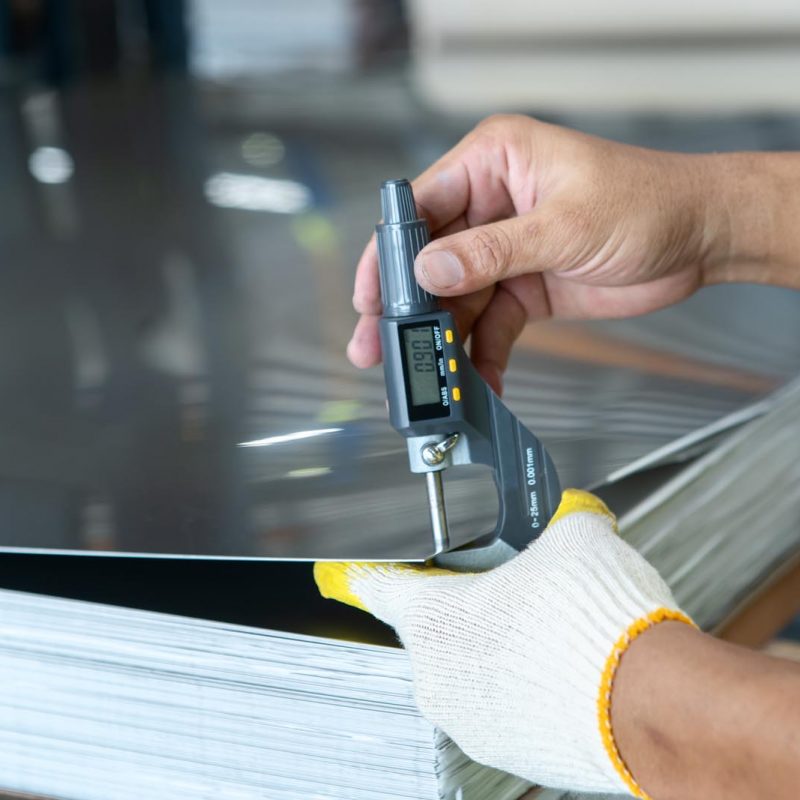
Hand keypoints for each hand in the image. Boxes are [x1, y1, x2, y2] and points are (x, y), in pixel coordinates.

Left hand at [315, 490, 692, 795]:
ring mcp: (471, 720)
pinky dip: (516, 681)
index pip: (378, 584)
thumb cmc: (598, 624)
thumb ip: (553, 521)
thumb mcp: (573, 537)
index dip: (361, 570)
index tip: (338, 571)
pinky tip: (558, 662)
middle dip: (464, 603)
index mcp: (435, 617)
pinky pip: (497, 701)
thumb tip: (567, 514)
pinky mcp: (507, 749)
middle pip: (433, 625)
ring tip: (546, 626)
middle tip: (508, 586)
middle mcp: (440, 674)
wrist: (651, 704)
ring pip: (467, 666)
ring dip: (494, 644)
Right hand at [349, 115, 722, 393]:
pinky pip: (491, 327)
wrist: (703, 237)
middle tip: (382, 350)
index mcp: (494, 163)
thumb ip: (494, 250)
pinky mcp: (524, 288)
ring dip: (443, 341)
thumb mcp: (566, 225)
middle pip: (430, 260)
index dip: (390, 254)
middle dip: (408, 309)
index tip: (370, 298)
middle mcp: (491, 204)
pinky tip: (479, 382)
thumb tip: (431, 269)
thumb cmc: (649, 203)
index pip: (421, 206)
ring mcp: (505, 249)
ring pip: (457, 300)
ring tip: (429, 378)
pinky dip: (483, 356)